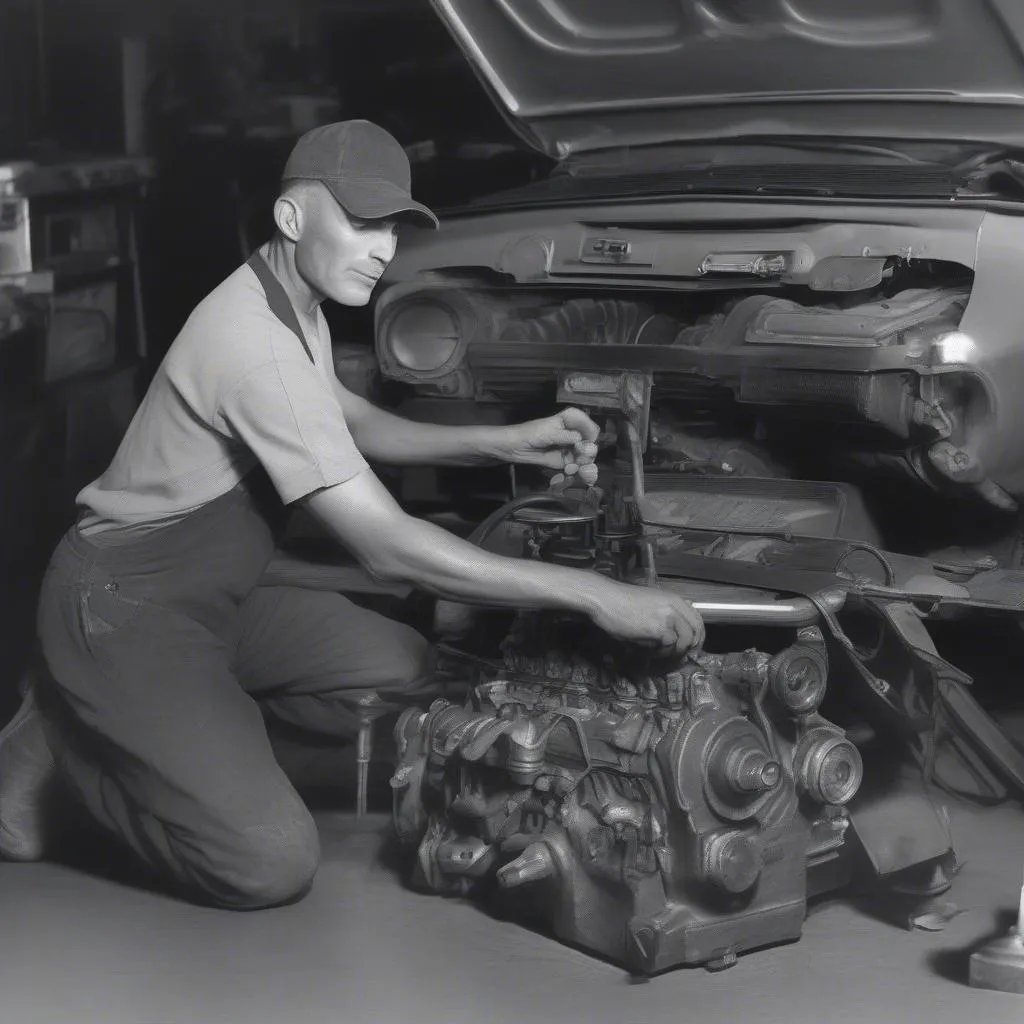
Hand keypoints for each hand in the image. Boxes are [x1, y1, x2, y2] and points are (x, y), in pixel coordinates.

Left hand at [498, 407, 600, 485]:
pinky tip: (569, 471)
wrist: (513, 448)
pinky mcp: (563, 461)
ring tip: (574, 467)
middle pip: (589, 442)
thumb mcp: (548, 432)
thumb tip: (582, 441)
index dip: (590, 432)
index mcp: (568, 420)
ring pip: (585, 456)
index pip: (588, 424)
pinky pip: (575, 466)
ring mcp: (568, 448)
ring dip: (584, 464)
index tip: (588, 440)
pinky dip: (576, 471)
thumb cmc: (529, 434)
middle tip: (581, 457)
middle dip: (588, 451)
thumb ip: (567, 436)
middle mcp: (571, 434)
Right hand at [587, 581, 703, 658]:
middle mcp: (675, 607)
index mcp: (674, 599)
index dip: (698, 636)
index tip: (691, 647)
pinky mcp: (659, 630)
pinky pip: (669, 647)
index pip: (697, 620)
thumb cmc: (621, 602)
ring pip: (684, 642)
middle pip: (695, 632)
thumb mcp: (649, 603)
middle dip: (690, 648)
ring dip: (673, 652)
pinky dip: (661, 653)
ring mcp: (668, 618)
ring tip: (659, 654)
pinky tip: (650, 652)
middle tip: (680, 657)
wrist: (606, 600)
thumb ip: (665, 614)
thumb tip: (674, 634)